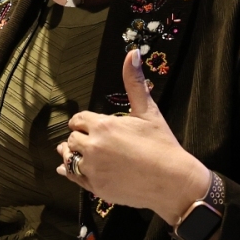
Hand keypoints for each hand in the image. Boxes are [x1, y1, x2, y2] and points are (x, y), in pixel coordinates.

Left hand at [58, 49, 209, 225]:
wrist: (172, 181)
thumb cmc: (161, 144)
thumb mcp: (148, 111)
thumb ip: (134, 82)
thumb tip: (133, 52)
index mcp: (103, 125)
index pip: (78, 120)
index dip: (83, 122)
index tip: (88, 125)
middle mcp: (93, 146)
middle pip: (72, 138)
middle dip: (79, 137)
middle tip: (89, 140)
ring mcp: (93, 169)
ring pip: (68, 157)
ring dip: (71, 153)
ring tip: (77, 153)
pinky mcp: (95, 188)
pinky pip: (72, 177)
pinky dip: (68, 171)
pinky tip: (67, 169)